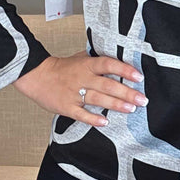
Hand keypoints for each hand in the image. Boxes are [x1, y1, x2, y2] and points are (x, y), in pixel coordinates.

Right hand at [13, 51, 147, 126]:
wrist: (36, 76)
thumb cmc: (61, 68)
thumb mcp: (80, 58)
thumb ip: (97, 59)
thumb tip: (119, 58)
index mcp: (87, 65)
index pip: (108, 64)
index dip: (124, 69)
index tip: (138, 77)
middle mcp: (82, 78)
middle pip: (107, 84)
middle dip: (127, 92)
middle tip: (142, 99)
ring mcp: (74, 93)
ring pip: (98, 99)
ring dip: (115, 105)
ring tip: (131, 109)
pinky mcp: (67, 107)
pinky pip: (81, 114)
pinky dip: (92, 119)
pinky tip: (105, 122)